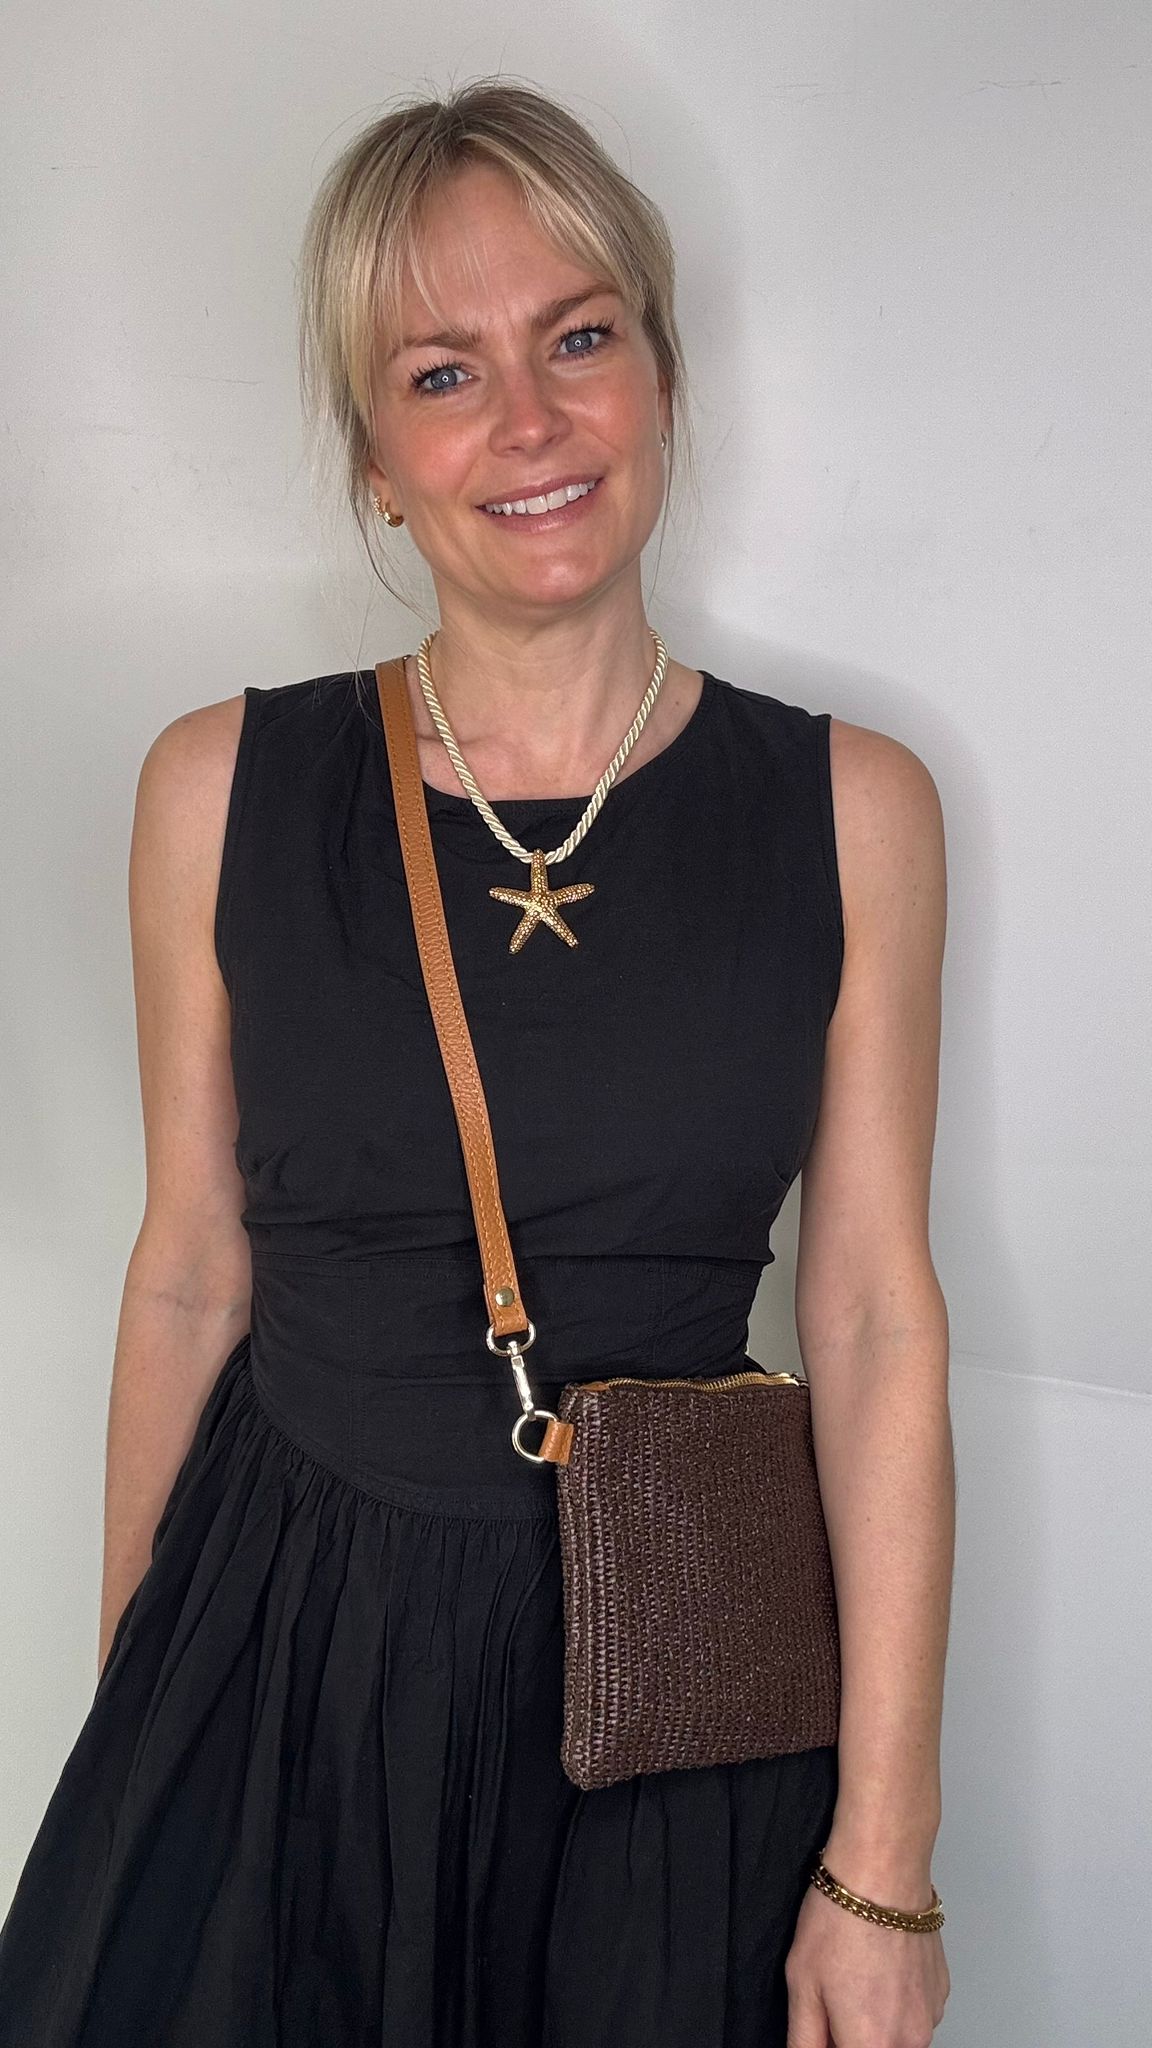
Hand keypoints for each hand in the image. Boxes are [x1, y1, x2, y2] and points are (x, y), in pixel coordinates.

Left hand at [784, 1882, 949, 2046]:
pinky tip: (879, 1966)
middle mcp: (909, 2040)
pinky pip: (913, 2013)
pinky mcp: (941, 1992)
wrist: (882, 1871)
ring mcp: (930, 2016)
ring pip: (895, 2036)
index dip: (830, 2042)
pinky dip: (895, 2001)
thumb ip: (804, 2038)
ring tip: (857, 1975)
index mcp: (871, 2043)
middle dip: (851, 2035)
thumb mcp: (801, 1984)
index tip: (823, 2024)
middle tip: (834, 1997)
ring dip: (874, 2020)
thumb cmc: (841, 1919)